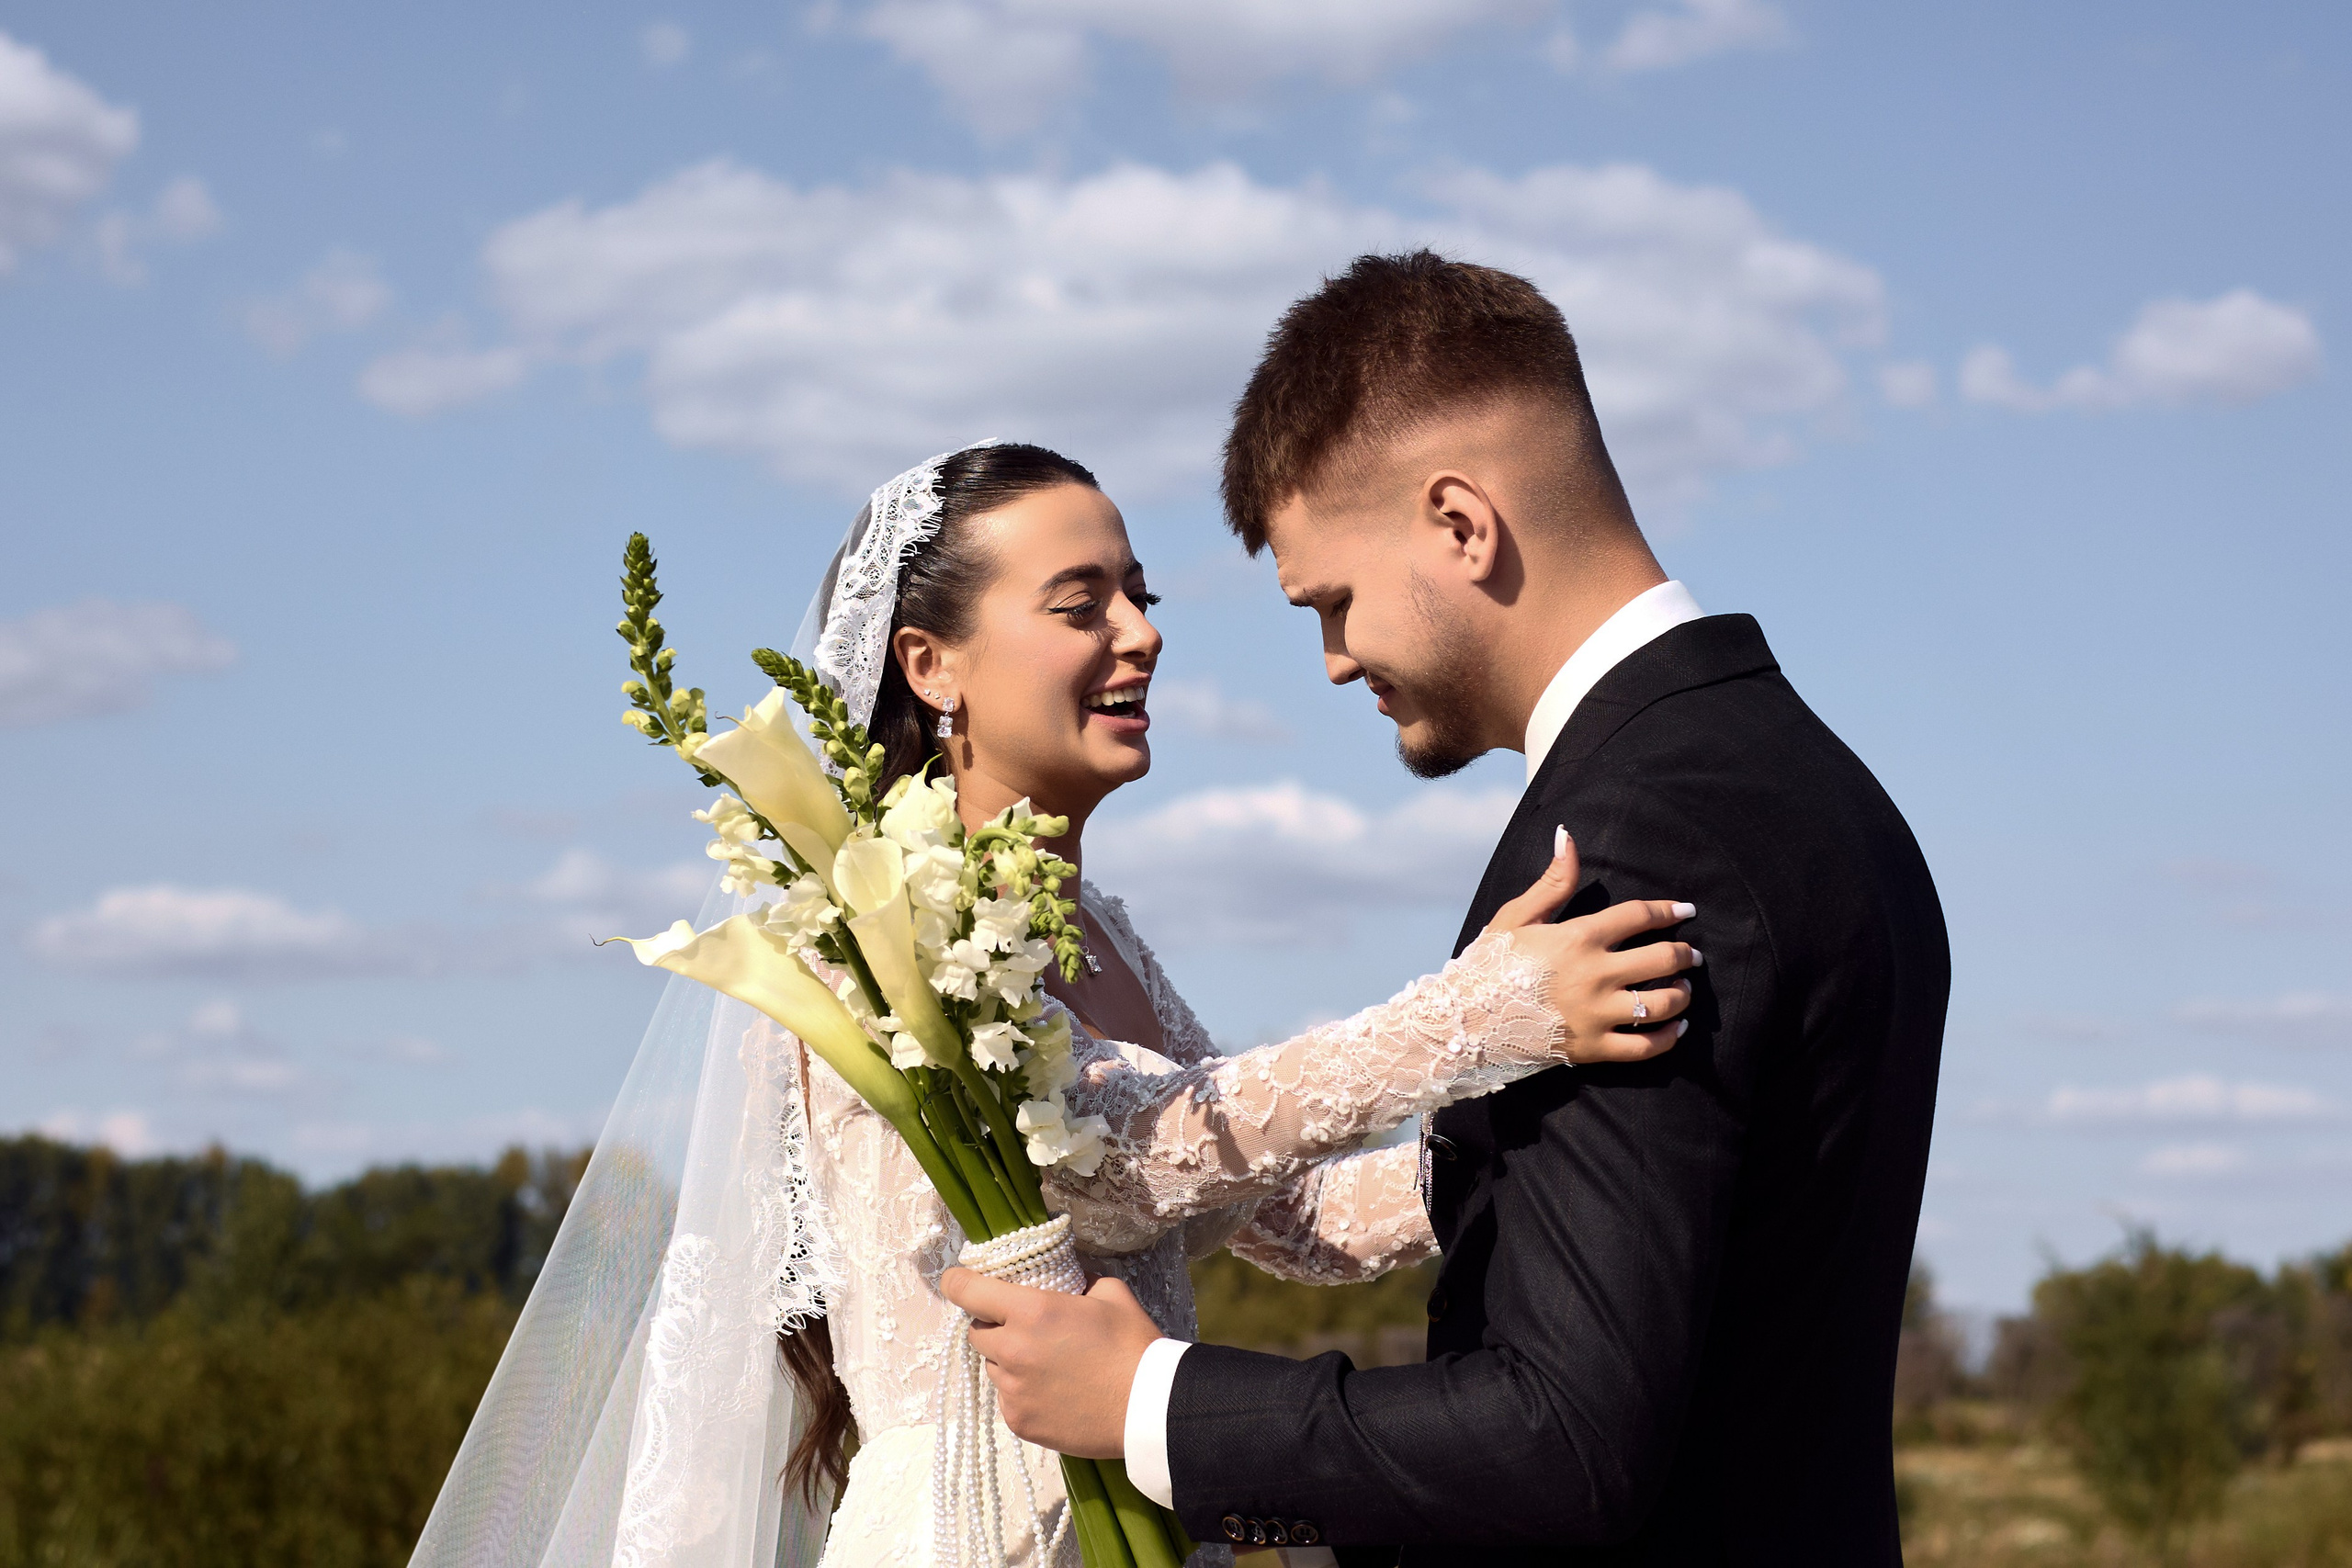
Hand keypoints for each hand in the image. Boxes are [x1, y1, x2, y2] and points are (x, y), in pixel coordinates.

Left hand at [936, 1267, 1163, 1458]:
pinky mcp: (1019, 1421)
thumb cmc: (1134, 1345)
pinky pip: (1007, 1398)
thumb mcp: (1110, 1294)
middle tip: (1025, 1329)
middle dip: (993, 1325)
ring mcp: (1013, 1390)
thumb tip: (1066, 1280)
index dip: (958, 1282)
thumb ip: (1078, 1281)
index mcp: (1031, 1312)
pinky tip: (1054, 1392)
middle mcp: (1012, 1350)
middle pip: (976, 1332)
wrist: (1149, 1408)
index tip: (959, 1281)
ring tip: (1048, 1365)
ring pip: (993, 1367)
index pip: (967, 1291)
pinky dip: (1022, 1392)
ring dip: (1008, 1360)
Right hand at [1484, 828, 1700, 1064]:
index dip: (1669, 911)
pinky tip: (1676, 1028)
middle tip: (1692, 955)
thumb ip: (1552, 881)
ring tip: (1684, 990)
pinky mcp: (1592, 1049)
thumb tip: (1567, 836)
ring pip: (1661, 1004)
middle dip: (1685, 955)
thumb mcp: (1516, 916)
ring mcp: (1595, 1014)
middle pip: (1662, 959)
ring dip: (1682, 995)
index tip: (1687, 911)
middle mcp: (1594, 974)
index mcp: (1578, 937)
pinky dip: (1668, 1037)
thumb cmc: (1489, 964)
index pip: (1639, 916)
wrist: (1462, 1022)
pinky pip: (1644, 1048)